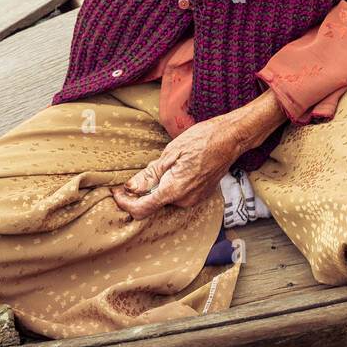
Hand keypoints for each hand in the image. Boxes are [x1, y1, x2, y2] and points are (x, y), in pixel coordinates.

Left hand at [111, 116, 242, 218]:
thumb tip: (131, 188)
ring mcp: (194, 199)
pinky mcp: (200, 195)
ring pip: (165, 198)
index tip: (116, 193)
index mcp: (174, 190)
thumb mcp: (170, 152)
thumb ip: (150, 174)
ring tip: (166, 163)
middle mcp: (184, 200)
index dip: (125, 203)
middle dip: (143, 190)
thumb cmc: (201, 139)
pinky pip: (178, 195)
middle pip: (153, 203)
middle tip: (144, 169)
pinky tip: (177, 167)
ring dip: (158, 186)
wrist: (230, 138)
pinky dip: (170, 185)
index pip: (142, 208)